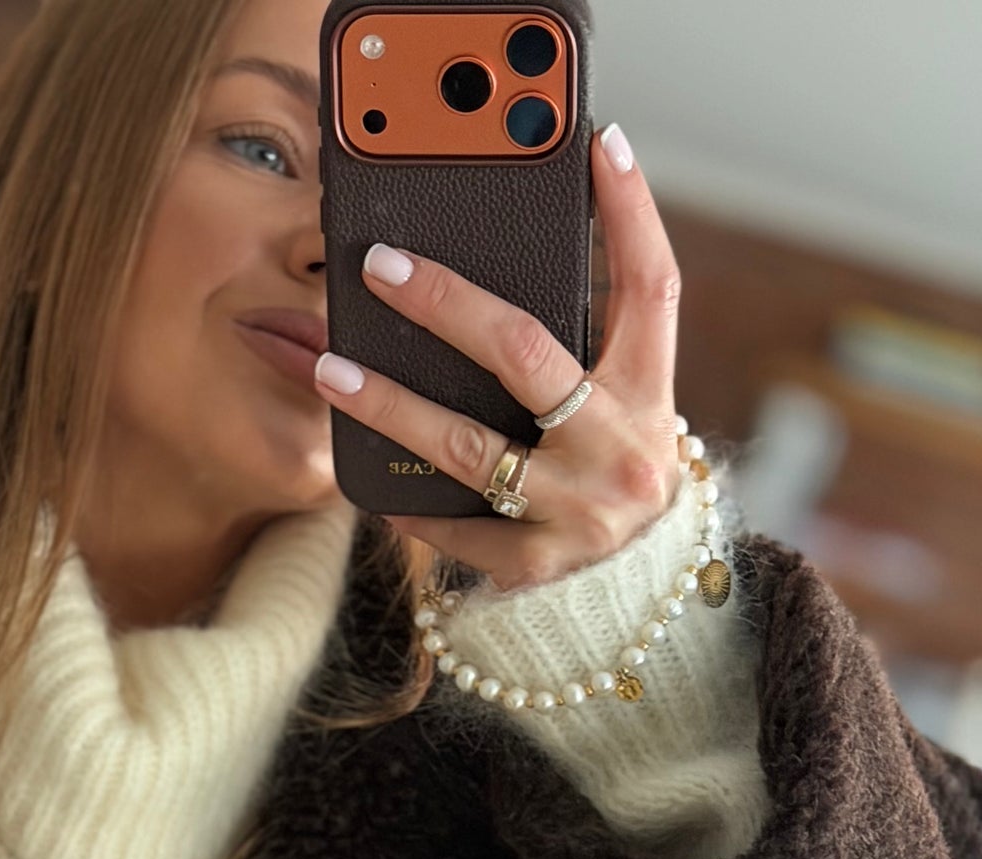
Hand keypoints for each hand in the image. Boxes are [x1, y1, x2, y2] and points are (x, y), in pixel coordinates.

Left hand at [313, 123, 687, 588]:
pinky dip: (409, 502)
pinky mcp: (535, 567)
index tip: (600, 143)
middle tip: (380, 267)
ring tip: (332, 369)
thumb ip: (586, 348)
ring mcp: (575, 511)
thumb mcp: (626, 408)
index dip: (631, 213)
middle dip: (446, 303)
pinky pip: (456, 527)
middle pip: (525, 355)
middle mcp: (617, 450)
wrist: (643, 593)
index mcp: (648, 395)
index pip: (650, 288)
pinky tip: (363, 480)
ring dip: (391, 404)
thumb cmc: (615, 474)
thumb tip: (504, 268)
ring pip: (469, 448)